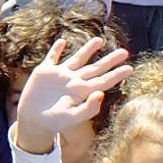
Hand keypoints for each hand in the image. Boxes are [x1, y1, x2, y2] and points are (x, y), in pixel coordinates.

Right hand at [13, 37, 132, 153]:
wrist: (33, 120)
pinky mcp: (45, 71)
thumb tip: (101, 94)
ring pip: (77, 59)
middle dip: (109, 60)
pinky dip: (56, 49)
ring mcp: (60, 75)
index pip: (103, 81)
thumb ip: (88, 109)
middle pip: (95, 68)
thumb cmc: (54, 122)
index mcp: (82, 91)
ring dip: (88, 49)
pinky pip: (52, 57)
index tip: (130, 68)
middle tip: (124, 52)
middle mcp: (73, 81)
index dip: (117, 74)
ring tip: (99, 40)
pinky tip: (62, 41)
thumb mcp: (72, 118)